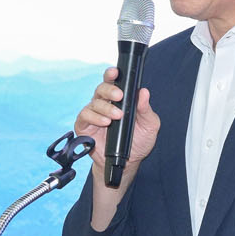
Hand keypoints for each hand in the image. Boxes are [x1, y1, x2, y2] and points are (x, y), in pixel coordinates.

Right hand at [74, 67, 158, 226]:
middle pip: (101, 88)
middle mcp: (105, 104)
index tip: (115, 72)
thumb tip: (143, 92)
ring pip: (94, 102)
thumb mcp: (149, 125)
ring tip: (116, 117)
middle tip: (119, 96)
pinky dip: (94, 117)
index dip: (112, 74)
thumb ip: (146, 109)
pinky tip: (104, 122)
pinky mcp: (85, 127)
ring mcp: (94, 115)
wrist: (128, 164)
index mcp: (120, 100)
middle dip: (109, 89)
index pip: (114, 82)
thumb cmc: (139, 142)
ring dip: (105, 108)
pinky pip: (84, 116)